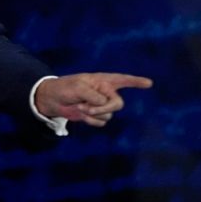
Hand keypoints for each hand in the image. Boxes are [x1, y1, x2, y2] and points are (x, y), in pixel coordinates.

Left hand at [35, 73, 152, 126]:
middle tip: (88, 107)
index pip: (123, 80)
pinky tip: (81, 114)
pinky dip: (91, 120)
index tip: (149, 83)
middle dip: (104, 108)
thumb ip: (95, 96)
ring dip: (94, 113)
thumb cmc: (64, 88)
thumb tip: (105, 105)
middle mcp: (104, 92)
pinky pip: (101, 122)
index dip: (136, 82)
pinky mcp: (94, 115)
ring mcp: (100, 105)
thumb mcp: (79, 88)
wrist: (51, 99)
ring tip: (80, 106)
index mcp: (103, 81)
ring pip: (109, 114)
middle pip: (118, 104)